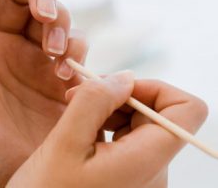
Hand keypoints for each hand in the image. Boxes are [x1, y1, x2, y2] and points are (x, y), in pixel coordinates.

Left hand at [0, 0, 86, 187]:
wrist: (14, 172)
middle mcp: (6, 43)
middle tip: (46, 17)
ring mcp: (36, 55)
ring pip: (55, 16)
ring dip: (60, 27)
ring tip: (55, 58)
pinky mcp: (61, 70)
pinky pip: (75, 44)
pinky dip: (75, 50)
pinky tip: (65, 76)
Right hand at [7, 74, 207, 187]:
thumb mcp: (65, 142)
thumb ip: (95, 101)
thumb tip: (126, 78)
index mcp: (146, 163)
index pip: (187, 110)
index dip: (156, 89)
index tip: (118, 88)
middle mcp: (154, 171)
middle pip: (159, 113)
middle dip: (121, 95)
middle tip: (81, 96)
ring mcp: (143, 174)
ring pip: (140, 122)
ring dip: (110, 108)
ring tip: (76, 112)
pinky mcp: (130, 173)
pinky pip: (129, 136)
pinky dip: (107, 122)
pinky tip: (83, 128)